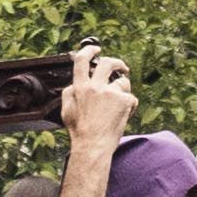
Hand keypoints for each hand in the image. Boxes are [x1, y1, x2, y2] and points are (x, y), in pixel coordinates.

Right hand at [59, 43, 136, 157]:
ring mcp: (111, 93)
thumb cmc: (80, 131)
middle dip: (117, 62)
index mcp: (79, 87)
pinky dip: (129, 106)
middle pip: (108, 62)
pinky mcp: (124, 101)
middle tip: (122, 68)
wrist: (93, 146)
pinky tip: (122, 116)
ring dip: (123, 91)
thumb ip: (70, 93)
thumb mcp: (66, 110)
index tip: (96, 49)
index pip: (82, 60)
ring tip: (118, 106)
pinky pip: (131, 98)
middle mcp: (95, 86)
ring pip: (123, 82)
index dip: (89, 50)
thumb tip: (74, 84)